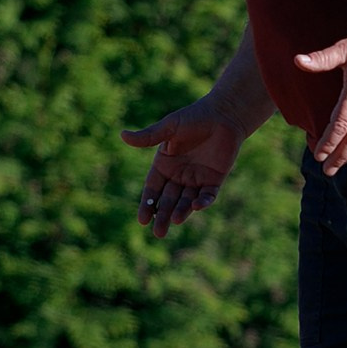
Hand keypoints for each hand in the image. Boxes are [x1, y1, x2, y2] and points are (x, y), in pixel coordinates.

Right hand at [120, 100, 246, 237]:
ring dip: (181, 212)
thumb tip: (122, 135)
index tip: (143, 220)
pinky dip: (203, 202)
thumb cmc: (194, 117)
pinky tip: (196, 206)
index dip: (147, 204)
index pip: (153, 189)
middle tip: (158, 232)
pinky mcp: (214, 180)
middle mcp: (179, 175)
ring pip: (186, 201)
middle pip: (168, 200)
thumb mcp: (169, 127)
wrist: (223, 115)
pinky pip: (208, 195)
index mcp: (164, 165)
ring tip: (175, 221)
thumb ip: (148, 136)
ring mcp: (197, 179)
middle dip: (163, 215)